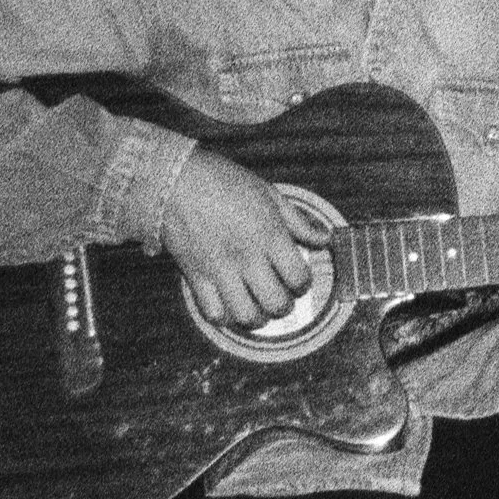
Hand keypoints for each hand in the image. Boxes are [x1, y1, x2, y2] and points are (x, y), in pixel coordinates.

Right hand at [157, 146, 328, 331]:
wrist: (174, 180)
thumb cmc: (222, 181)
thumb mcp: (268, 194)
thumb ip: (298, 221)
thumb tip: (325, 238)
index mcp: (268, 236)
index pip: (298, 277)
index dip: (304, 284)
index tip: (299, 279)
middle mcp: (247, 258)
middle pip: (276, 303)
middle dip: (285, 306)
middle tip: (281, 297)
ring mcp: (220, 270)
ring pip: (246, 315)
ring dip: (257, 318)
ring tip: (258, 308)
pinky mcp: (196, 277)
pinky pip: (213, 313)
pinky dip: (225, 317)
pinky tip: (229, 306)